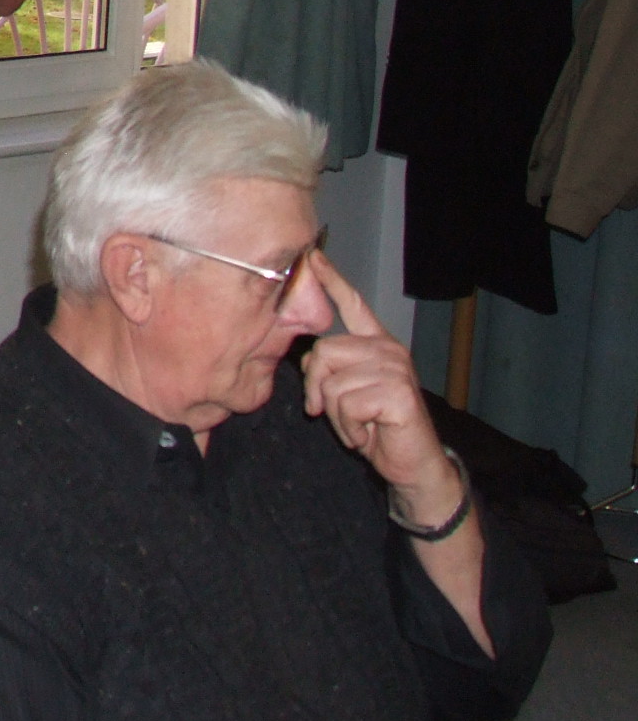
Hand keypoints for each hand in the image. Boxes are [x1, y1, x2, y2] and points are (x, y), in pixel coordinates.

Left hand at [302, 253, 463, 521]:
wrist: (412, 464)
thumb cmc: (376, 428)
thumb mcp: (345, 393)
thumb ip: (329, 369)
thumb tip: (308, 360)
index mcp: (375, 344)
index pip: (352, 304)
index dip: (330, 280)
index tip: (312, 256)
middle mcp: (387, 349)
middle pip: (322, 352)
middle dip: (318, 389)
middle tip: (339, 413)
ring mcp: (395, 368)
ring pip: (331, 382)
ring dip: (336, 414)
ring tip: (360, 424)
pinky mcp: (397, 391)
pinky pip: (346, 404)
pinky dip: (349, 427)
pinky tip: (369, 433)